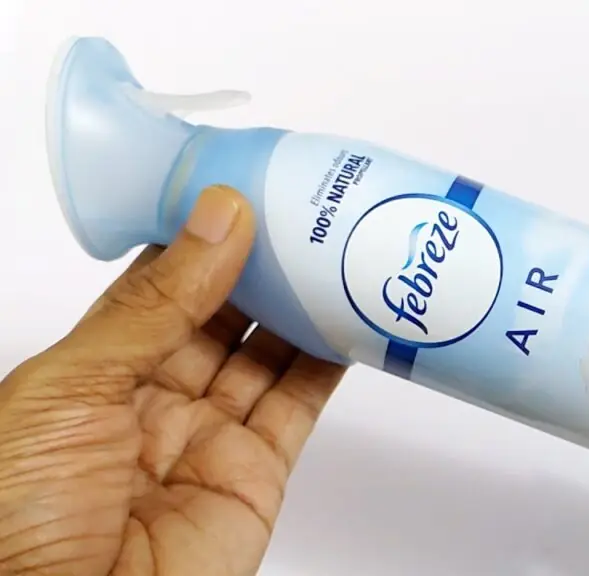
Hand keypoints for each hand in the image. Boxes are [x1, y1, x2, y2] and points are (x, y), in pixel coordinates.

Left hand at [0, 186, 345, 575]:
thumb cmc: (23, 517)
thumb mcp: (71, 387)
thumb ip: (152, 305)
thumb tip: (215, 220)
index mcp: (94, 376)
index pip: (156, 288)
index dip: (196, 238)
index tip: (238, 190)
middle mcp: (153, 402)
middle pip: (219, 315)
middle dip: (257, 264)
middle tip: (298, 213)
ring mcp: (209, 438)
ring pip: (266, 353)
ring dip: (299, 304)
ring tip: (332, 249)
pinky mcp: (258, 474)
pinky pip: (299, 404)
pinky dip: (330, 361)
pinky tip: (347, 318)